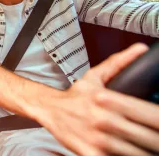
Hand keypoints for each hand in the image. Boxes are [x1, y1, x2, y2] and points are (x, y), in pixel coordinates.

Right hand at [37, 43, 158, 155]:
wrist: (47, 109)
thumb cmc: (73, 96)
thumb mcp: (95, 76)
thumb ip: (120, 63)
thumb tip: (141, 49)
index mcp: (109, 99)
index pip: (151, 115)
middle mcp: (105, 120)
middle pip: (149, 138)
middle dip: (158, 140)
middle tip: (158, 139)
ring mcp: (99, 139)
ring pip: (137, 153)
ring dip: (146, 151)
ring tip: (149, 148)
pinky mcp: (91, 154)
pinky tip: (129, 153)